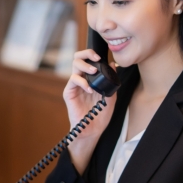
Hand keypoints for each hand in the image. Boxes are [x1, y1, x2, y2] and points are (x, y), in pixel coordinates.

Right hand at [63, 49, 116, 173]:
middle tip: (96, 58)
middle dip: (87, 54)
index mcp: (90, 78)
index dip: (92, 54)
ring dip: (84, 65)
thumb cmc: (101, 113)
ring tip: (93, 71)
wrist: (93, 129)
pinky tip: (89, 88)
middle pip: (78, 57)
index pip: (88, 59)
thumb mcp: (111, 95)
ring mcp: (74, 85)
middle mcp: (81, 79)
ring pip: (75, 65)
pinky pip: (73, 80)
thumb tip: (113, 64)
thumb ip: (111, 80)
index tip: (101, 57)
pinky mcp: (69, 93)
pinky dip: (82, 82)